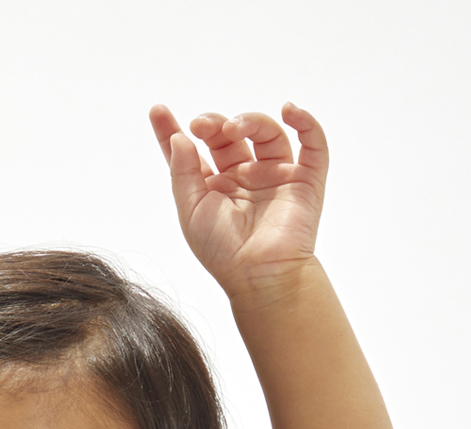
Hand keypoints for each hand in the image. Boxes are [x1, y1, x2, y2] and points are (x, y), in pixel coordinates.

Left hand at [147, 102, 327, 300]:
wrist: (259, 275)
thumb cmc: (223, 252)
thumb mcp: (191, 210)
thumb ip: (182, 172)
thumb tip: (179, 138)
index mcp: (215, 188)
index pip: (194, 152)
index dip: (174, 130)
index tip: (158, 111)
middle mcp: (245, 178)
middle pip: (229, 135)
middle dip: (213, 123)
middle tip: (200, 126)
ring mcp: (275, 177)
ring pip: (266, 132)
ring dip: (250, 120)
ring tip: (233, 127)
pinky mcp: (304, 180)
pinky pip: (313, 145)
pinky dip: (307, 123)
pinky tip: (291, 110)